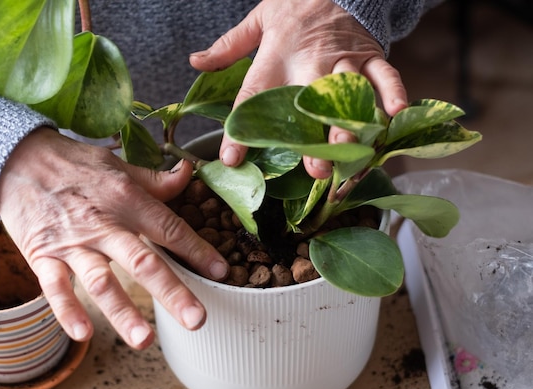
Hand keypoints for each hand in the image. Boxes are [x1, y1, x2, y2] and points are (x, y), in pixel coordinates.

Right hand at [0, 127, 228, 348]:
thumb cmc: (73, 163)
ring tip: (144, 340)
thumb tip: (190, 174)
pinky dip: (67, 311)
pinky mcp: (42, 255)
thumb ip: (155, 180)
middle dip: (171, 292)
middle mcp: (103, 224)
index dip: (197, 249)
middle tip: (197, 319)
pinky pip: (54, 288)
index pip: (170, 228)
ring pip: (101, 281)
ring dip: (122, 312)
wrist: (16, 158)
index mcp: (127, 200)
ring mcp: (72, 243)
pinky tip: (83, 334)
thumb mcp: (118, 165)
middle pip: (142, 261)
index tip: (221, 272)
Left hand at [190, 0, 407, 178]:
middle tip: (314, 169)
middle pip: (307, 102)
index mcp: (276, 57)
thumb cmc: (295, 4)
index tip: (231, 157)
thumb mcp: (258, 19)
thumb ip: (228, 46)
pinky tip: (396, 114)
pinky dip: (392, 92)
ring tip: (349, 151)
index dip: (241, 129)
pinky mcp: (369, 55)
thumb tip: (196, 62)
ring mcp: (343, 60)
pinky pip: (384, 74)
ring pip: (347, 94)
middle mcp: (309, 63)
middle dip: (312, 136)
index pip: (253, 95)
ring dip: (349, 123)